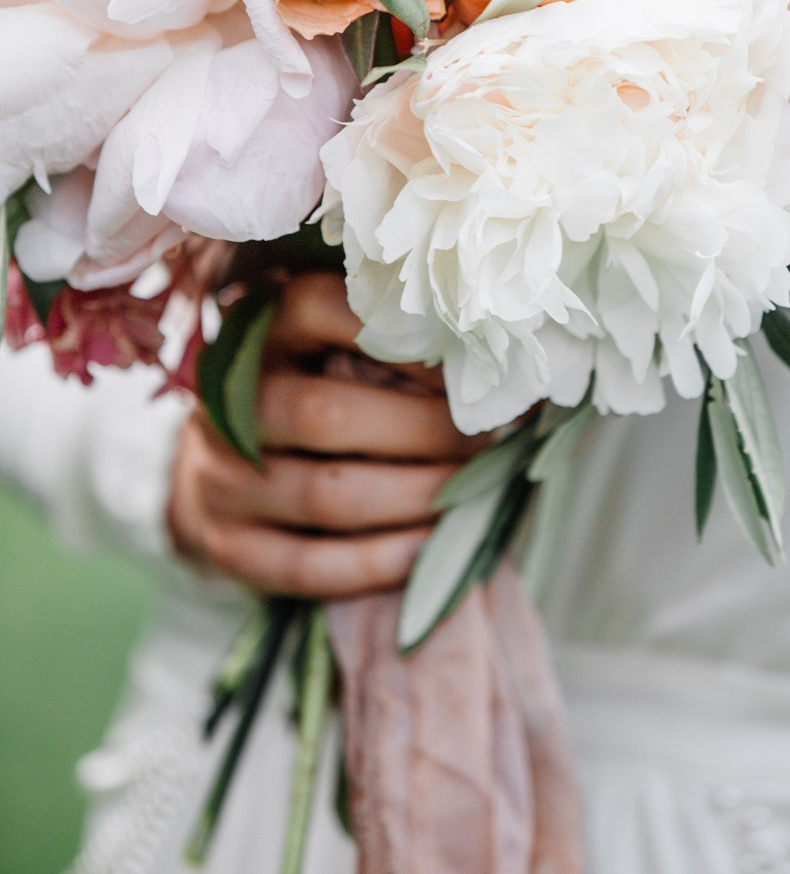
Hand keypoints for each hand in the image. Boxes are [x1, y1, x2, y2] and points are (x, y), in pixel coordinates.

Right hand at [168, 273, 471, 598]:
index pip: (315, 309)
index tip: (463, 360)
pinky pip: (308, 564)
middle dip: (420, 430)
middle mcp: (226, 402)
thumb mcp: (327, 345)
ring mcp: (218, 478)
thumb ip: (385, 339)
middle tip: (482, 439)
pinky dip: (377, 560)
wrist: (222, 468)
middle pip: (325, 414)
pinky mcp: (227, 546)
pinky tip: (427, 546)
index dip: (395, 337)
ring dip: (412, 496)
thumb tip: (487, 355)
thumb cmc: (308, 389)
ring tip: (469, 491)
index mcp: (258, 333)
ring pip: (324, 495)